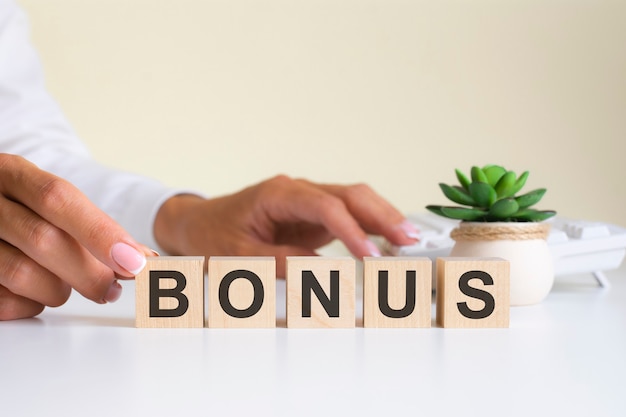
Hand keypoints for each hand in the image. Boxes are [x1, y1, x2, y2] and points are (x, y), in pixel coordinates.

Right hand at [0, 154, 149, 319]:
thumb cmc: (19, 209)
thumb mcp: (45, 200)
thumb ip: (91, 224)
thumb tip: (140, 258)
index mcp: (11, 173)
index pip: (57, 198)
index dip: (100, 233)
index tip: (135, 262)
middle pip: (43, 239)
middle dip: (88, 272)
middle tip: (112, 288)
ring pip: (22, 274)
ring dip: (57, 290)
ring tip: (65, 286)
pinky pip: (4, 301)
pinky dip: (30, 304)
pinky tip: (35, 293)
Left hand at [154, 175, 418, 275]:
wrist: (198, 223)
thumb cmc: (214, 234)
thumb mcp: (239, 256)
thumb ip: (280, 261)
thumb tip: (322, 272)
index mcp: (278, 193)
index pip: (325, 206)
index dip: (351, 230)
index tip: (370, 254)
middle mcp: (298, 190)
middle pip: (351, 194)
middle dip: (382, 215)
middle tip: (409, 240)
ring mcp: (307, 201)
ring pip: (355, 201)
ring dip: (382, 218)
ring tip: (409, 240)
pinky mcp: (312, 215)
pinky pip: (348, 216)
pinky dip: (370, 227)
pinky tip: (388, 240)